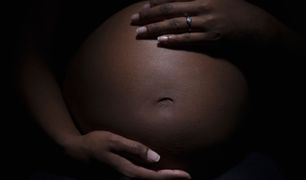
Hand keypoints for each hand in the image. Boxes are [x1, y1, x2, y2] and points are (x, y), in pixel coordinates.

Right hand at [63, 131, 190, 178]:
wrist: (74, 152)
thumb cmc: (94, 143)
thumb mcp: (114, 141)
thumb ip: (134, 148)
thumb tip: (156, 158)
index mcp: (127, 171)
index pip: (154, 177)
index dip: (170, 177)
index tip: (186, 175)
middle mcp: (125, 179)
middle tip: (186, 176)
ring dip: (160, 179)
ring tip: (174, 175)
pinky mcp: (118, 177)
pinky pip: (138, 179)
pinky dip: (150, 178)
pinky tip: (155, 171)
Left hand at [131, 0, 286, 46]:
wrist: (260, 26)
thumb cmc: (239, 12)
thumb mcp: (220, 0)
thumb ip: (201, 2)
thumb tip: (184, 6)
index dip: (156, 2)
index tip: (141, 7)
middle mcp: (203, 6)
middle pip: (170, 10)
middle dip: (149, 15)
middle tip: (132, 20)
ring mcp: (208, 22)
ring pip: (176, 25)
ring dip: (155, 29)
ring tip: (139, 33)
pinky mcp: (214, 38)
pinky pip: (190, 39)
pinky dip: (174, 41)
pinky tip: (161, 43)